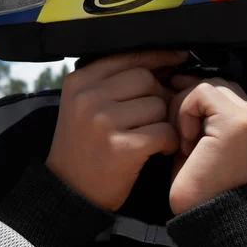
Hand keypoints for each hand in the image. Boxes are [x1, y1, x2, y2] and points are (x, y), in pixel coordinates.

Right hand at [46, 51, 188, 211]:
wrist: (70, 190)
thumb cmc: (83, 145)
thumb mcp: (83, 105)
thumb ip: (112, 82)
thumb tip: (162, 62)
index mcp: (79, 82)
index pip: (128, 56)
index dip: (157, 58)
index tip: (177, 59)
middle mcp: (89, 98)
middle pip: (146, 79)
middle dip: (158, 96)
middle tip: (153, 116)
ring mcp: (104, 122)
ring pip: (158, 105)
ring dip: (163, 121)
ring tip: (150, 136)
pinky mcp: (123, 148)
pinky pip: (164, 132)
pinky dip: (168, 142)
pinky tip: (157, 150)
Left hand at [168, 76, 246, 215]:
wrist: (206, 217)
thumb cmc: (198, 184)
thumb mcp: (200, 140)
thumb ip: (200, 112)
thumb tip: (179, 79)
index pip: (223, 89)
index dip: (194, 98)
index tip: (175, 114)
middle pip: (216, 83)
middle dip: (187, 102)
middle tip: (179, 134)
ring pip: (207, 85)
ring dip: (184, 109)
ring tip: (184, 141)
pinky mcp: (238, 122)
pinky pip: (201, 93)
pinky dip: (185, 113)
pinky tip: (187, 142)